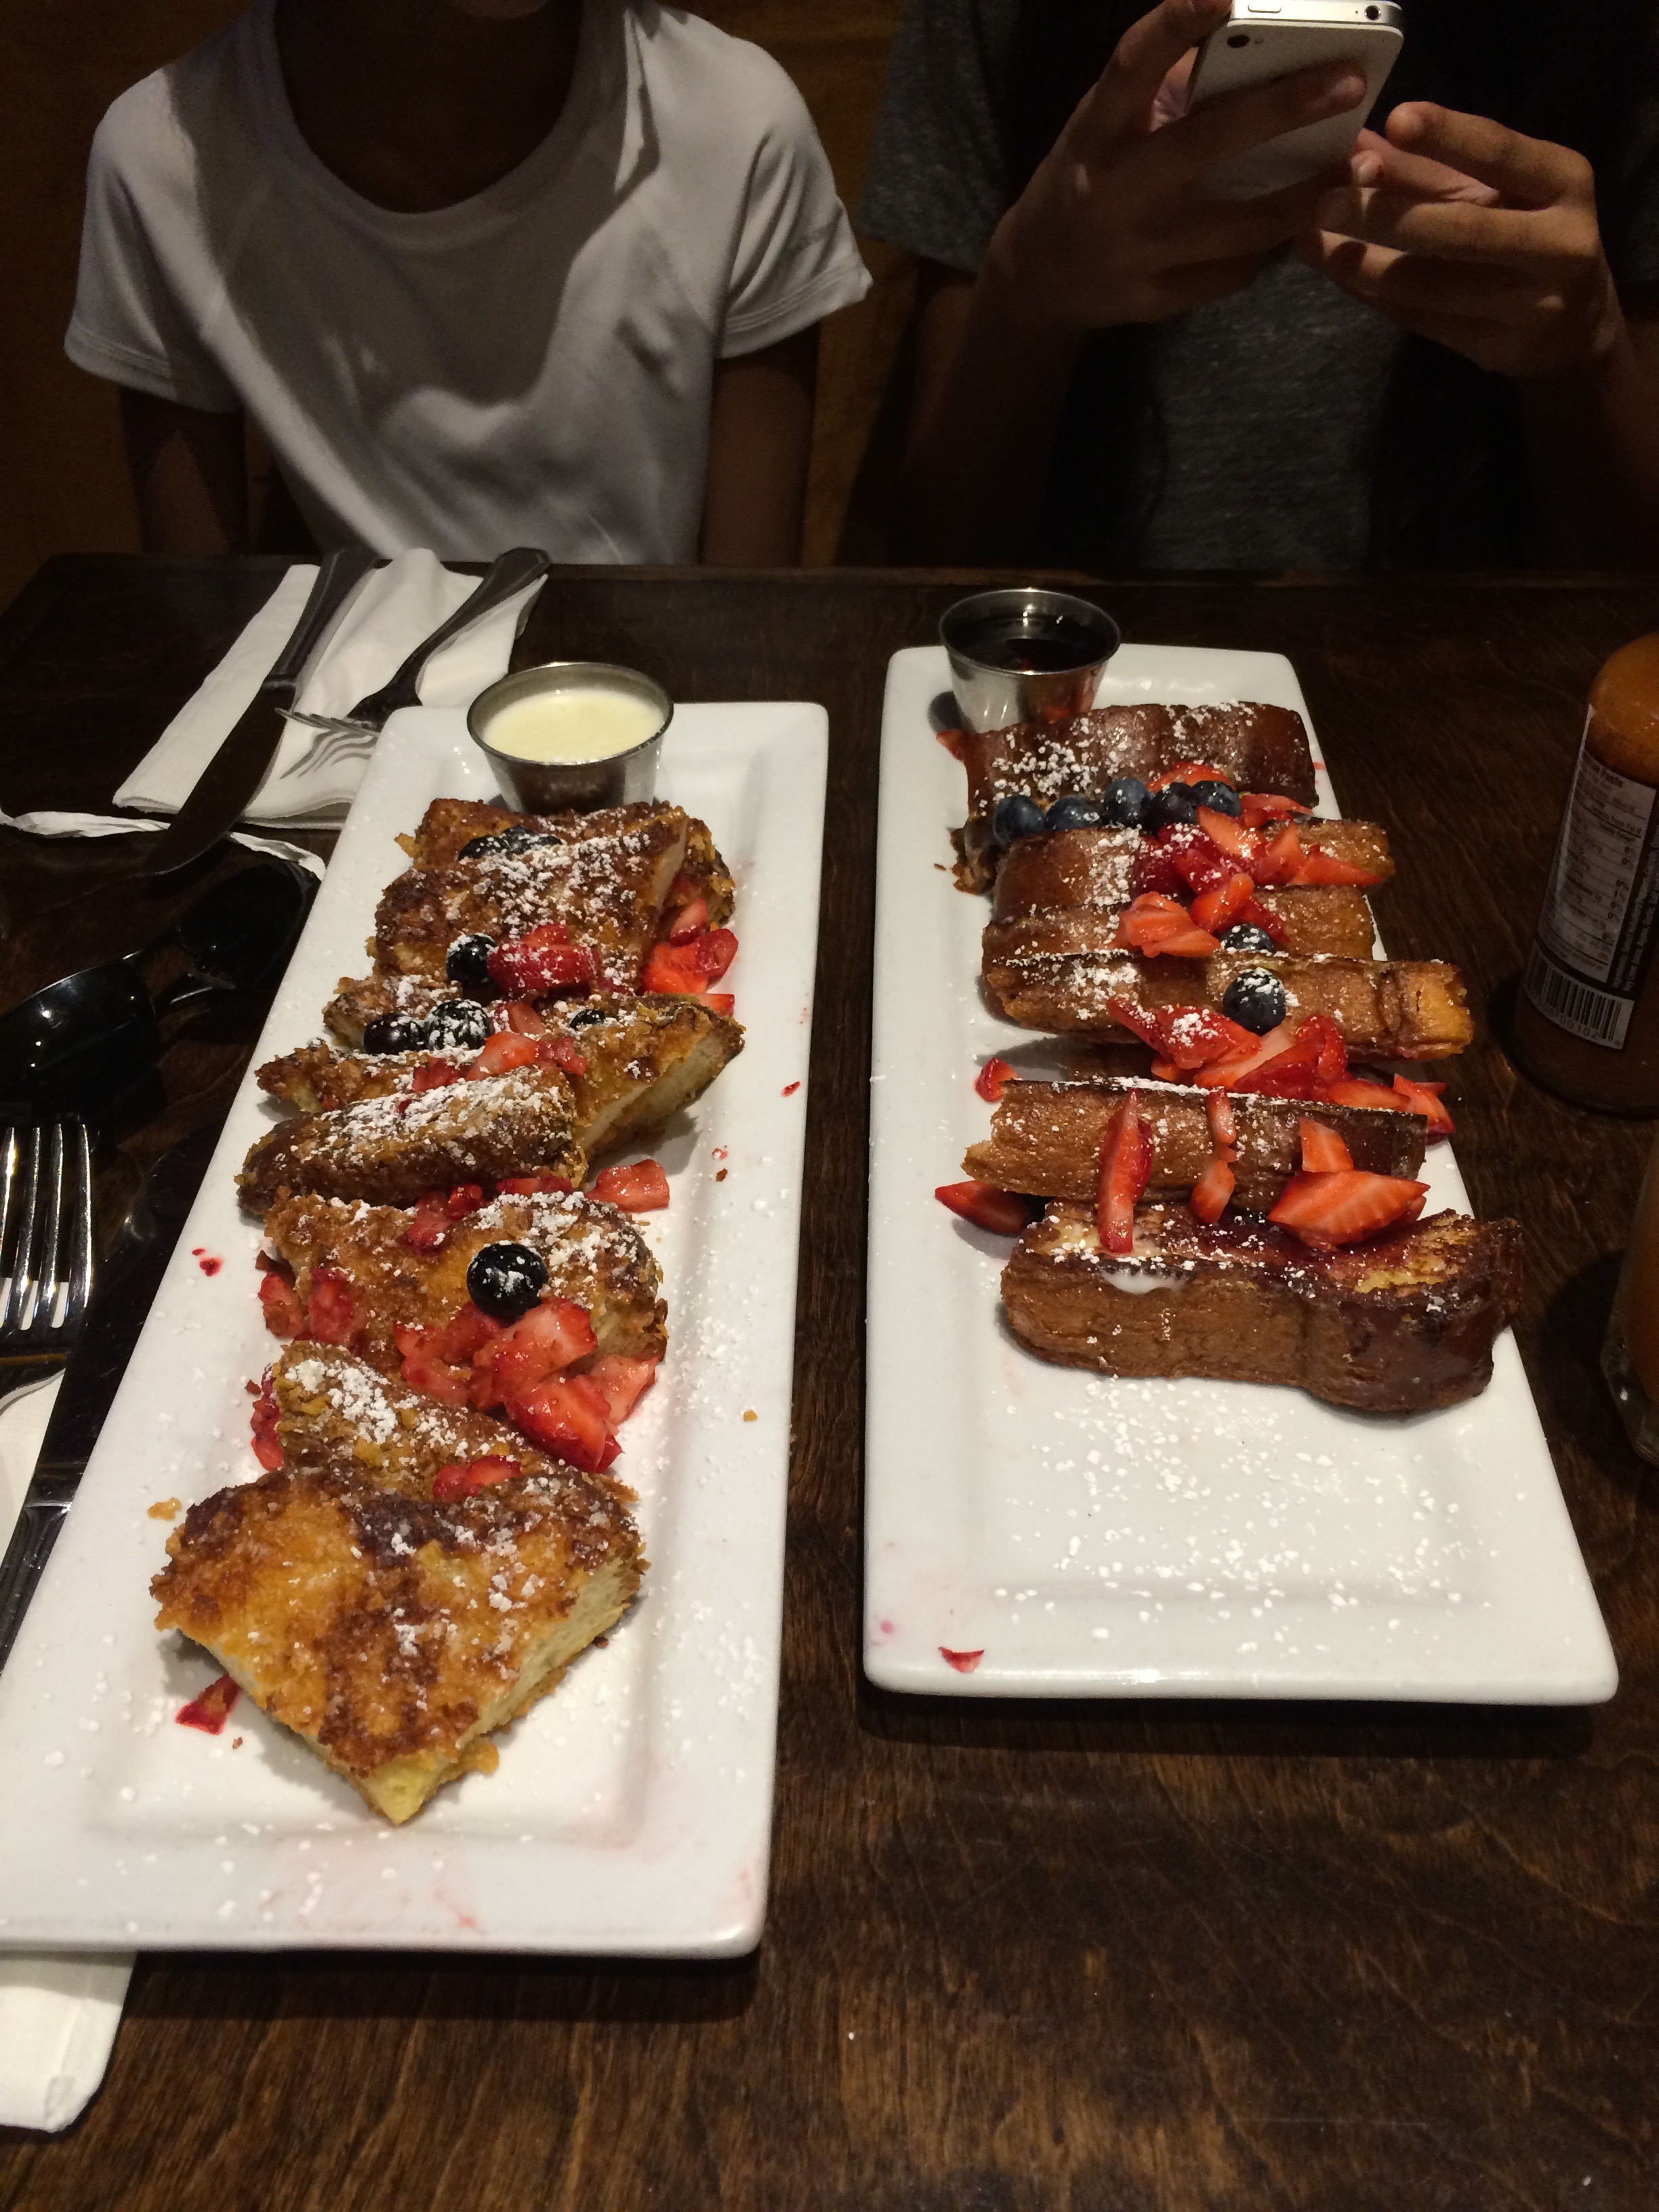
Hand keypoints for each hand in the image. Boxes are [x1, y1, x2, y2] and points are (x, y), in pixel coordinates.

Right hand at [986, 0, 1368, 335]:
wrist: (1039, 276)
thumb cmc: (1094, 175)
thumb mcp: (1109, 126)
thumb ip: (1169, 90)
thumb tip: (1259, 46)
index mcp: (1097, 130)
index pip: (1133, 66)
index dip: (1175, 24)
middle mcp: (1113, 188)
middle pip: (1206, 142)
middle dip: (1284, 108)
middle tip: (1348, 83)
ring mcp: (1133, 251)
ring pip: (1239, 225)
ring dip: (1303, 195)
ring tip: (1347, 170)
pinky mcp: (1152, 299)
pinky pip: (1230, 273)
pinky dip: (1264, 248)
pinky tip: (1281, 228)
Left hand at [1298, 104, 1624, 378]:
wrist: (1575, 325)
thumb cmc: (1528, 231)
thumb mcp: (1493, 189)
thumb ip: (1429, 168)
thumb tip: (1356, 140)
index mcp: (1564, 182)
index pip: (1502, 153)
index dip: (1448, 136)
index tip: (1394, 119)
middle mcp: (1560, 242)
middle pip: (1462, 229)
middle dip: (1386, 214)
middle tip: (1323, 202)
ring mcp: (1532, 303)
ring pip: (1433, 285)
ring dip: (1363, 265)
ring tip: (1311, 243)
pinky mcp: (1498, 347)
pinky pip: (1422, 319)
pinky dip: (1373, 296)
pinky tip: (1338, 274)